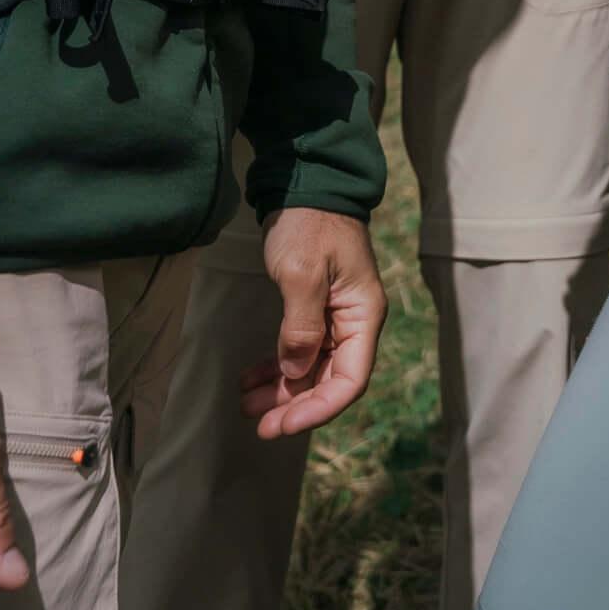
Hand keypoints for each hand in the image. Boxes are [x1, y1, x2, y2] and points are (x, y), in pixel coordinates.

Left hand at [243, 211, 386, 439]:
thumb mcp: (303, 273)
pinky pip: (299, 351)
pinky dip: (276, 367)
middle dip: (295, 406)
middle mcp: (353, 322)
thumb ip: (301, 326)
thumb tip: (296, 372)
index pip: (350, 380)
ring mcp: (334, 317)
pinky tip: (250, 378)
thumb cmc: (309, 224)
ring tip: (246, 404)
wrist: (305, 184)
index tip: (283, 425)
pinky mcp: (314, 309)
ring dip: (281, 390)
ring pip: (311, 369)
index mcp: (362, 315)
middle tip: (258, 425)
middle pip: (329, 380)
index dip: (318, 409)